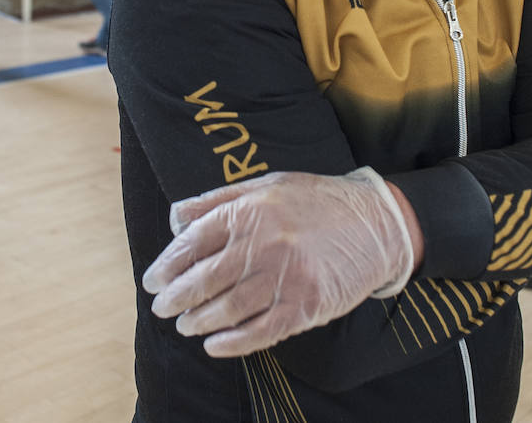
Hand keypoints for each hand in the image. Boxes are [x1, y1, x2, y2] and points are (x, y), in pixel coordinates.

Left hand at [142, 168, 415, 357]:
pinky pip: (260, 332)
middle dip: (176, 298)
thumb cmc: (318, 202)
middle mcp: (265, 243)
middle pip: (204, 279)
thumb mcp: (268, 185)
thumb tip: (176, 219)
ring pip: (228, 308)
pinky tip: (215, 346)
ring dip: (199, 321)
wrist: (378, 223)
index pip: (194, 242)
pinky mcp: (306, 305)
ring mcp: (286, 277)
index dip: (167, 264)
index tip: (153, 280)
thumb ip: (219, 201)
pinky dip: (233, 343)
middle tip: (162, 308)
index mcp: (252, 211)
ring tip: (186, 326)